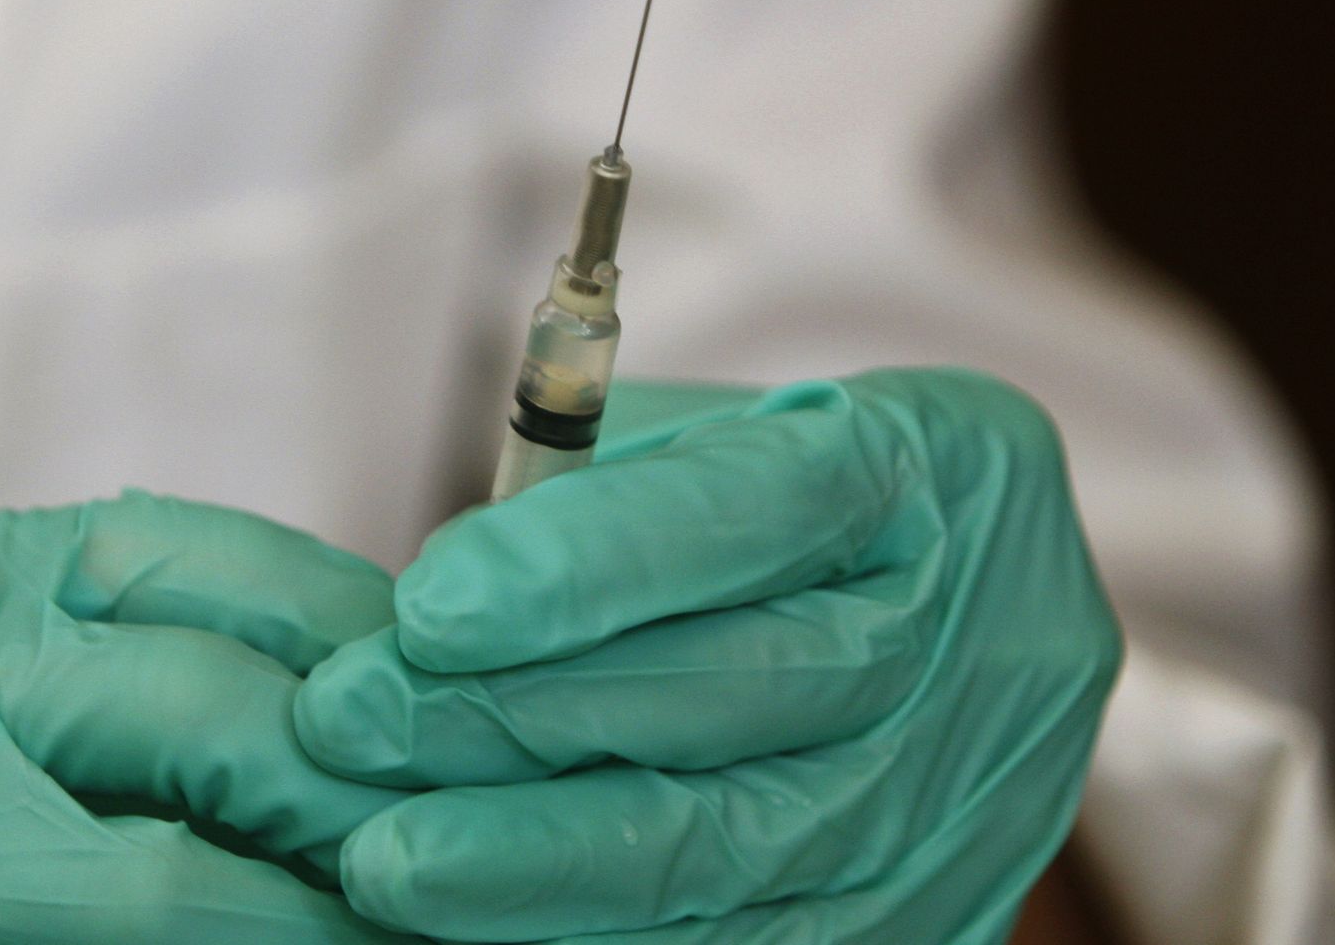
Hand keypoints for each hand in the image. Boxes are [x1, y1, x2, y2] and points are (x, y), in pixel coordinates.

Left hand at [0, 493, 415, 943]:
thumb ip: (140, 915)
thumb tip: (314, 911)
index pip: (164, 881)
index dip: (307, 913)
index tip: (404, 919)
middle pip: (191, 703)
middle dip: (339, 765)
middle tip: (444, 811)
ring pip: (177, 565)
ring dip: (324, 631)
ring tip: (415, 691)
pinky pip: (130, 538)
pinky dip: (243, 588)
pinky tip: (322, 635)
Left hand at [296, 368, 1122, 942]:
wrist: (984, 608)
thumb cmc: (794, 500)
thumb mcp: (718, 439)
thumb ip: (602, 497)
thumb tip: (439, 613)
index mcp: (931, 467)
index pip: (763, 508)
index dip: (589, 565)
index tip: (427, 609)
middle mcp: (976, 636)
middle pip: (747, 691)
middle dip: (524, 718)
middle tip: (350, 726)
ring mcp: (966, 793)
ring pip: (748, 850)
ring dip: (544, 863)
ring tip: (385, 860)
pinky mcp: (942, 911)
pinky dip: (607, 941)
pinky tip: (481, 928)